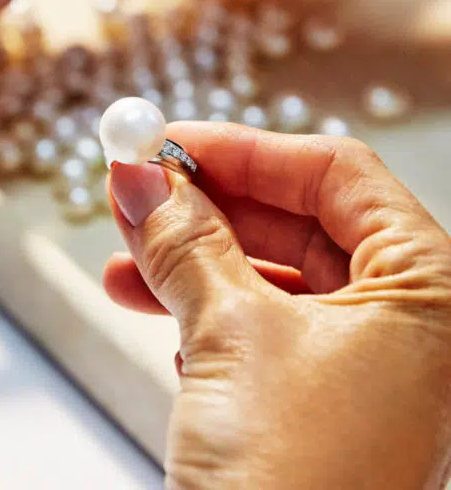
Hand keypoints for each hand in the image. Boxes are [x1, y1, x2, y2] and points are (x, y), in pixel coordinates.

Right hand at [105, 124, 450, 488]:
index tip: (170, 143)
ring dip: (193, 261)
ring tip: (124, 256)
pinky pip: (262, 329)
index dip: (245, 149)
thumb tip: (140, 178)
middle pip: (299, 222)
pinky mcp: (322, 402)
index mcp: (430, 291)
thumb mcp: (231, 338)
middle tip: (136, 193)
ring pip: (272, 277)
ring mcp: (366, 366)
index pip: (335, 173)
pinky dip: (205, 312)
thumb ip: (184, 243)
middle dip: (208, 207)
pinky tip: (157, 312)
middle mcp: (409, 323)